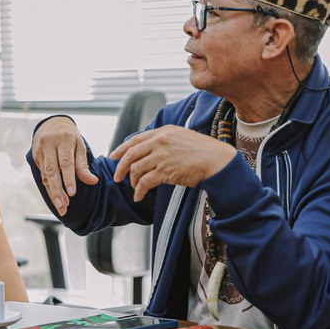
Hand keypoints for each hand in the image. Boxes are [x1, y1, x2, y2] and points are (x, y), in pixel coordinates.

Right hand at [32, 116, 98, 215]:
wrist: (51, 124)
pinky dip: (50, 188)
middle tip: (63, 205)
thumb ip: (83, 165)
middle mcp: (49, 145)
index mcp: (63, 140)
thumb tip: (93, 181)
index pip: (65, 162)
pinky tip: (56, 198)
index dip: (68, 178)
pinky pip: (43, 175)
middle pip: (52, 171)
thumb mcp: (79, 146)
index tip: (72, 193)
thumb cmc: (69, 136)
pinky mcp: (35, 157)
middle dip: (57, 190)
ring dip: (53, 192)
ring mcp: (40, 151)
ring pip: (46, 175)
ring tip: (62, 206)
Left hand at [110, 125, 237, 201]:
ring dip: (132, 181)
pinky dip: (138, 191)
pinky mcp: (164, 171)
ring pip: (135, 169)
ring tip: (134, 187)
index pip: (135, 139)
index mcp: (163, 132)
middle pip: (131, 154)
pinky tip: (138, 196)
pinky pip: (144, 182)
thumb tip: (151, 148)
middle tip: (117, 177)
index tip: (113, 156)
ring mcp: (161, 156)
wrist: (216, 160)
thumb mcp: (182, 136)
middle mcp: (159, 142)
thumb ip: (165, 140)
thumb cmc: (203, 150)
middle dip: (120, 167)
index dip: (121, 148)